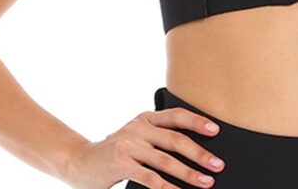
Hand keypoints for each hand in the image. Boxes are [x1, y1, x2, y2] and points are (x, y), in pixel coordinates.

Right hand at [64, 106, 225, 188]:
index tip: (216, 130)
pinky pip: (150, 178)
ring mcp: (129, 145)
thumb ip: (158, 137)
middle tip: (217, 165)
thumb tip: (193, 148)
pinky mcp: (120, 164)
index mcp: (146, 117)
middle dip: (199, 153)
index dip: (197, 121)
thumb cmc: (116, 150)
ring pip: (166, 160)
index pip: (176, 116)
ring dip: (189, 173)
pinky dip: (167, 188)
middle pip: (175, 139)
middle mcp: (138, 127)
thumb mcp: (137, 136)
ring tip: (205, 182)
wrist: (80, 161)